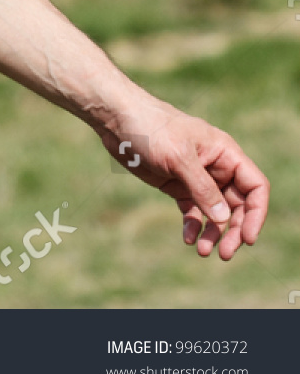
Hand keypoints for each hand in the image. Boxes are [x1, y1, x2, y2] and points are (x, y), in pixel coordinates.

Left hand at [99, 100, 268, 259]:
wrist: (117, 119)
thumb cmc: (150, 128)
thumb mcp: (179, 157)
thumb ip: (202, 187)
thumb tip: (224, 219)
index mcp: (224, 152)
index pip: (255, 186)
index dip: (257, 213)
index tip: (248, 238)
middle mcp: (216, 166)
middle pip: (238, 205)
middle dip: (234, 230)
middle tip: (225, 254)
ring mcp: (197, 177)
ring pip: (216, 212)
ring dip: (213, 233)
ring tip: (203, 251)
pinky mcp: (177, 185)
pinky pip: (194, 211)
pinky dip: (194, 226)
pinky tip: (188, 238)